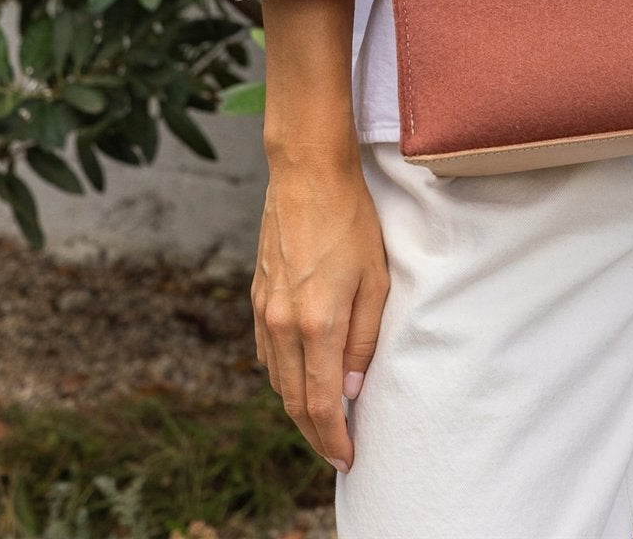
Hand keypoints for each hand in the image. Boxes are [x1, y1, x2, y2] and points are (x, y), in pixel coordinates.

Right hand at [253, 150, 388, 474]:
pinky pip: (266, 352)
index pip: (321, 405)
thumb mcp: (375, 280)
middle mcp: (282, 325)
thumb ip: (362, 341)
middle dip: (315, 434)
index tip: (348, 459)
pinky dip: (282, 374)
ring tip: (324, 419)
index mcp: (316, 324)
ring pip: (276, 380)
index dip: (334, 440)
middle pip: (293, 401)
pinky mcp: (257, 297)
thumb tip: (352, 390)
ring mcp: (264, 311)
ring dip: (298, 406)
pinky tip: (300, 375)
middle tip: (337, 450)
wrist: (307, 174)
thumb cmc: (351, 221)